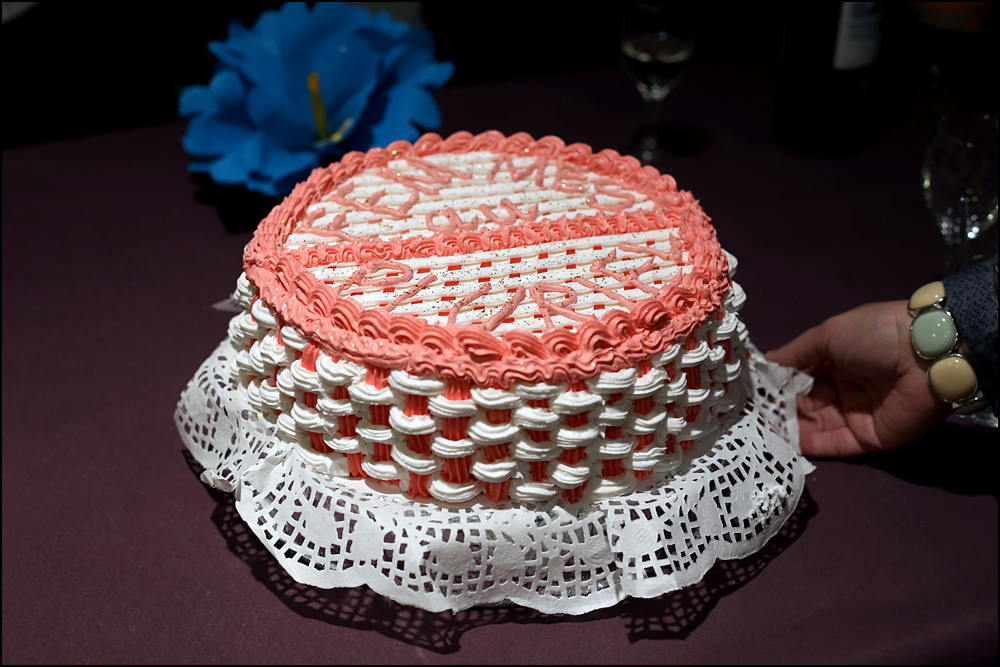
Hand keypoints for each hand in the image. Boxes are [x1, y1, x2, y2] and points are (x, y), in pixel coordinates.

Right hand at [766, 301, 948, 456]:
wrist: (926, 355)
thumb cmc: (873, 335)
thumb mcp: (827, 335)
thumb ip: (795, 354)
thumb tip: (764, 365)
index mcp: (836, 360)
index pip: (800, 378)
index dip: (777, 386)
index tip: (749, 395)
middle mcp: (845, 388)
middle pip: (805, 404)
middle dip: (778, 411)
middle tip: (748, 419)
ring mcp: (857, 414)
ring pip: (816, 427)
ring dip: (789, 430)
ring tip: (758, 433)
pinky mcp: (869, 438)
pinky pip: (835, 445)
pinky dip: (809, 447)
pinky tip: (783, 444)